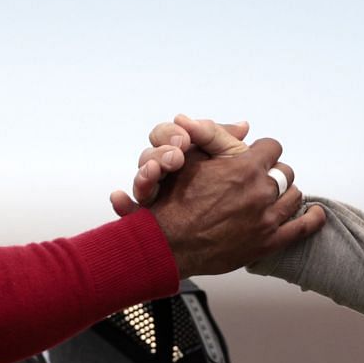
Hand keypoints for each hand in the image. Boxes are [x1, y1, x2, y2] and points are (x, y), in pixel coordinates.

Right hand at [109, 114, 251, 215]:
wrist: (216, 236)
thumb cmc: (226, 194)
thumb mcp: (232, 163)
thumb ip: (231, 143)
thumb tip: (244, 126)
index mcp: (181, 152)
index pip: (167, 135)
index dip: (172, 134)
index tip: (184, 140)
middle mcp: (163, 171)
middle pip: (150, 154)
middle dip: (161, 152)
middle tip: (176, 157)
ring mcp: (154, 195)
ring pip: (141, 179)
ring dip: (144, 173)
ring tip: (154, 173)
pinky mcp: (146, 218)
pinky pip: (128, 210)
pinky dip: (123, 204)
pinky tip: (119, 198)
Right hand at [148, 134, 324, 276]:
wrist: (166, 243)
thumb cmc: (174, 202)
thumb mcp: (192, 160)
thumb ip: (217, 137)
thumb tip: (242, 124)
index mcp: (244, 167)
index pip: (272, 147)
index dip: (262, 152)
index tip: (256, 158)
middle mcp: (260, 191)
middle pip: (284, 172)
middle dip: (273, 174)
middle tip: (259, 182)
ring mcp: (267, 218)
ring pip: (294, 196)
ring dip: (285, 194)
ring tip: (274, 198)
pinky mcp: (268, 242)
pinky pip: (303, 228)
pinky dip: (313, 219)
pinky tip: (316, 214)